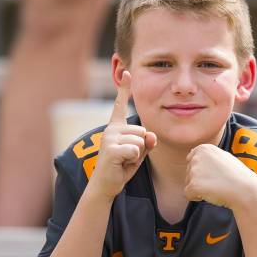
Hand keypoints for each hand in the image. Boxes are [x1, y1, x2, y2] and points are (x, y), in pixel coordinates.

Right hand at [88, 71, 156, 199]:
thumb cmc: (123, 166)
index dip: (124, 88)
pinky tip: (121, 164)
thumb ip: (147, 142)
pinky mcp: (110, 149)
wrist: (106, 185)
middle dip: (141, 146)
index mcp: (117, 127)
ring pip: (141, 141)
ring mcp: (109, 138)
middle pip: (143, 131)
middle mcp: (111, 129)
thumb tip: (150, 135)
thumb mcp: (140, 152)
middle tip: (128, 156)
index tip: (127, 72)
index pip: (121, 105)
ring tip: (124, 160)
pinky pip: (135, 150)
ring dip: (137, 154)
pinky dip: (133, 160)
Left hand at [184, 144, 256, 208]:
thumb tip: (193, 152)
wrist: (245, 189)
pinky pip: (188, 194)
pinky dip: (197, 197)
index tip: (215, 173)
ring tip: (216, 187)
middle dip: (199, 180)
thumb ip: (207, 155)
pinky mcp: (193, 185)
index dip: (202, 170)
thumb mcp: (223, 156)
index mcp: (204, 148)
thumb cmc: (237, 175)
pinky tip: (211, 193)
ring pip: (188, 184)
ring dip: (199, 188)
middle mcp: (197, 157)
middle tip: (217, 181)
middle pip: (188, 173)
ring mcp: (194, 171)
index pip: (190, 160)